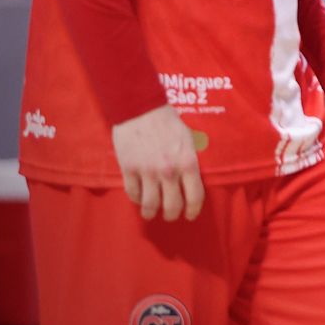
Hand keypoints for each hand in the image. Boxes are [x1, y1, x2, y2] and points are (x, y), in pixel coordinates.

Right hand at [112, 104, 204, 221]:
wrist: (140, 109)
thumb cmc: (168, 121)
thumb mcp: (188, 139)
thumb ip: (189, 160)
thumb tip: (191, 179)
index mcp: (187, 163)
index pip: (195, 196)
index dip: (193, 210)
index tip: (190, 215)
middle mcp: (168, 172)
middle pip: (172, 206)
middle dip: (171, 214)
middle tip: (170, 215)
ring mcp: (147, 172)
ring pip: (150, 204)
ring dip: (150, 212)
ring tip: (150, 213)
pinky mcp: (128, 170)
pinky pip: (132, 193)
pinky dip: (135, 199)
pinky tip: (138, 198)